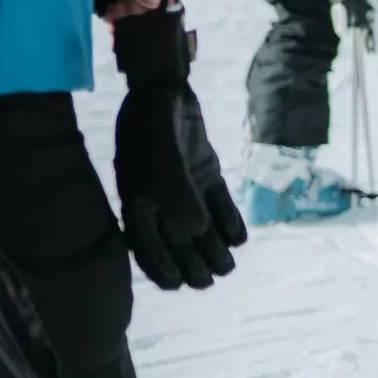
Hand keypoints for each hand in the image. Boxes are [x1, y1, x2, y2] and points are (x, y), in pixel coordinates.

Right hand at [111, 9, 247, 289]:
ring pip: (200, 226)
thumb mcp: (162, 168)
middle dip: (192, 263)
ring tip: (228, 266)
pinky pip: (218, 202)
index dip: (161, 269)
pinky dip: (228, 220)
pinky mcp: (205, 172)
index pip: (147, 246)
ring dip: (213, 247)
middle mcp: (160, 200)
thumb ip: (178, 203)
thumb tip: (197, 234)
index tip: (178, 286)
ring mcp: (184, 186)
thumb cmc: (155, 130)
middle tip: (210, 280)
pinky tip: (239, 238)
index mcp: (137, 204)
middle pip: (176, 241)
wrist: (166, 91)